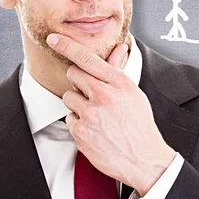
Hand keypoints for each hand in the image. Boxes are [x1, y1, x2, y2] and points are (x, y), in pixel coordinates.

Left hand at [46, 34, 175, 195]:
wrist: (144, 159)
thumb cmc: (140, 124)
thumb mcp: (133, 93)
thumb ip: (118, 71)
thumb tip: (119, 48)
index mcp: (119, 83)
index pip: (87, 58)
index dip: (67, 46)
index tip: (54, 38)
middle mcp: (104, 96)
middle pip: (73, 74)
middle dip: (78, 81)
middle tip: (90, 92)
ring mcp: (91, 115)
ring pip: (69, 97)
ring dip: (78, 104)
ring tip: (96, 114)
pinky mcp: (81, 132)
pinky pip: (69, 118)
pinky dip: (78, 123)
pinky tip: (94, 129)